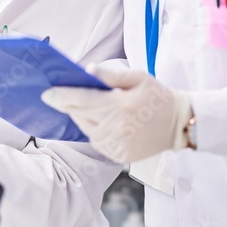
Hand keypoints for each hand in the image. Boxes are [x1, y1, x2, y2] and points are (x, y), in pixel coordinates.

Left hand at [41, 65, 192, 162]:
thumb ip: (112, 75)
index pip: (81, 100)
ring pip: (86, 129)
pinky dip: (94, 131)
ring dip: (82, 118)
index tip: (47, 93)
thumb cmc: (158, 97)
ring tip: (92, 108)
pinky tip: (103, 122)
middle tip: (62, 96)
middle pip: (80, 115)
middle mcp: (116, 129)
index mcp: (120, 107)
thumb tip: (88, 70)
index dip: (61, 96)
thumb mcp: (139, 78)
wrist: (179, 125)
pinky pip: (96, 142)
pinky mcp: (119, 156)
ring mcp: (117, 145)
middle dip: (70, 105)